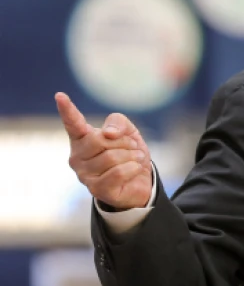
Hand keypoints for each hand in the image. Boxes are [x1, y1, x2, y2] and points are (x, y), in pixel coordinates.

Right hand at [55, 92, 152, 209]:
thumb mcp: (128, 132)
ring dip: (132, 156)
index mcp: (82, 139)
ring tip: (135, 159)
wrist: (140, 181)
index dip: (67, 110)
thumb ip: (118, 123)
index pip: (73, 123)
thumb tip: (108, 133)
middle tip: (132, 147)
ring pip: (111, 157)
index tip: (60, 95)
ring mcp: (84, 175)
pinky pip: (119, 172)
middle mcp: (77, 157)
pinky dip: (134, 168)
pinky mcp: (97, 189)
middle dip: (123, 142)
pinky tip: (135, 169)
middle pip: (99, 140)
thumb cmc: (129, 154)